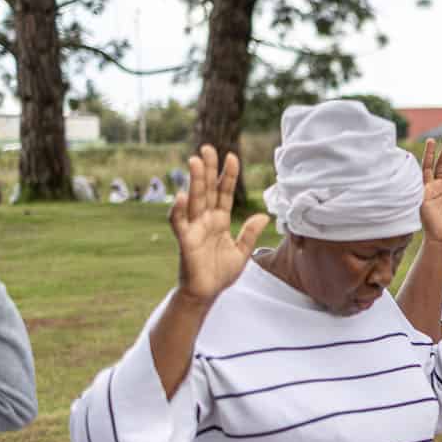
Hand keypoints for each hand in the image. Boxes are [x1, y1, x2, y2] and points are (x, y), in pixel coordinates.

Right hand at [170, 146, 268, 303]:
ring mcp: (194, 228)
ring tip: (195, 161)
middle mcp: (206, 220)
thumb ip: (250, 233)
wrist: (206, 293)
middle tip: (207, 148)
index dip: (228, 176)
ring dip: (194, 181)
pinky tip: (182, 196)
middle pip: (207, 190)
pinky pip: (180, 223)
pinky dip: (179, 210)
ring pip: (194, 200)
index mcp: (220, 221)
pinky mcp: (185, 241)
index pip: (224, 193)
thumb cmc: (220, 273)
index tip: (232, 156)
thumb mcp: (242, 252)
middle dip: (208, 169)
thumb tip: (263, 215)